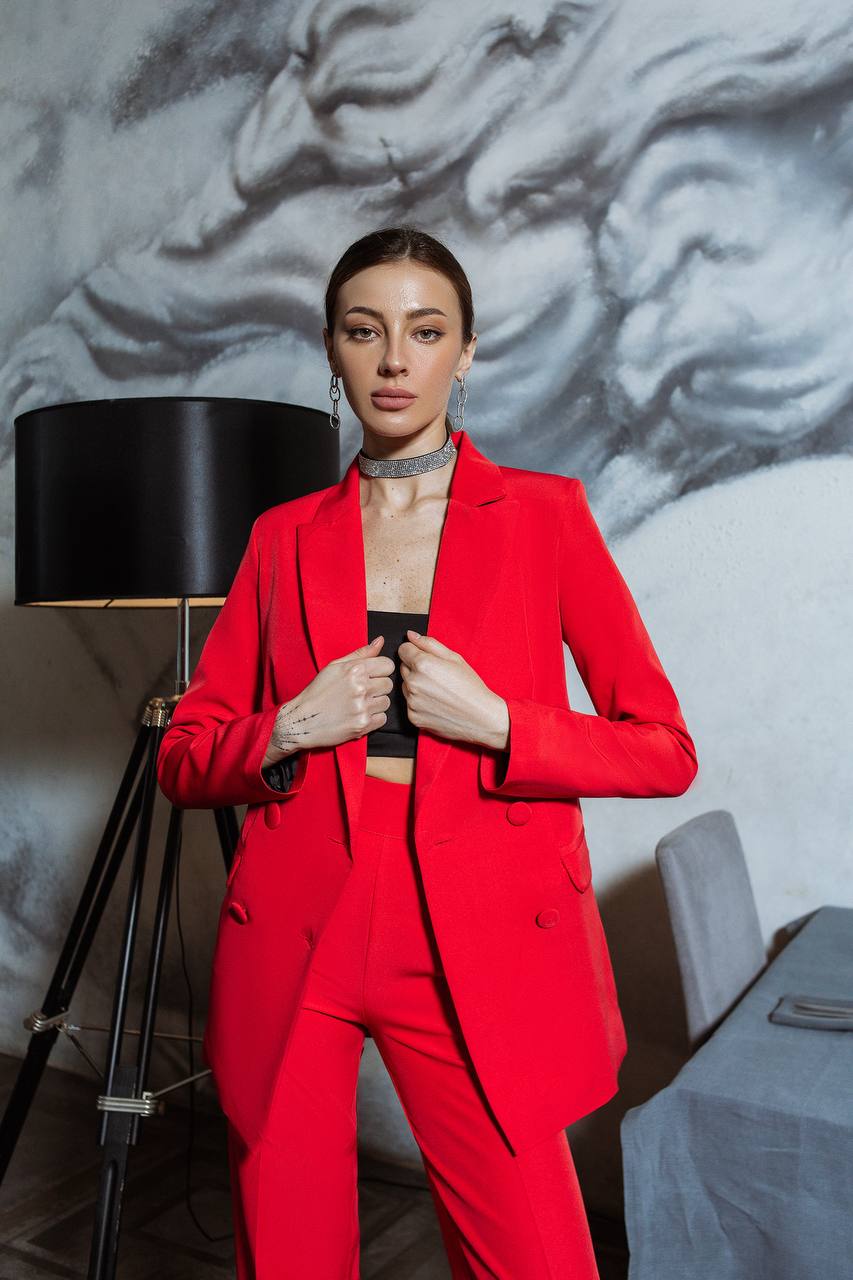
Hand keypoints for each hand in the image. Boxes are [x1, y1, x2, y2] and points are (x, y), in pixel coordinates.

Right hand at [262, 636, 394, 764]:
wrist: (302, 720)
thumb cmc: (317, 692)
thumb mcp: (335, 666)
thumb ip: (361, 653)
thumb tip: (380, 641)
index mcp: (355, 670)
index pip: (388, 665)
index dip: (380, 670)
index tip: (371, 676)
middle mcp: (360, 687)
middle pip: (388, 684)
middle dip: (377, 687)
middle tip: (361, 691)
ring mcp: (362, 707)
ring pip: (386, 702)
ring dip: (376, 704)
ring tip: (358, 704)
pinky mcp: (363, 725)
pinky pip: (382, 719)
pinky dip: (373, 718)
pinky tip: (358, 715)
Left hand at [397, 630, 508, 749]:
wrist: (480, 717)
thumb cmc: (471, 687)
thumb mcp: (454, 658)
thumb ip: (429, 644)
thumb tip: (411, 635)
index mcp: (423, 664)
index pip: (403, 649)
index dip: (415, 652)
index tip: (427, 658)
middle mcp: (413, 683)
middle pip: (403, 667)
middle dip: (415, 668)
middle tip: (437, 676)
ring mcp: (412, 701)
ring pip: (405, 686)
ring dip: (416, 685)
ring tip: (438, 690)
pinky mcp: (413, 717)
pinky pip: (409, 703)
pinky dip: (419, 702)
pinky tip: (436, 703)